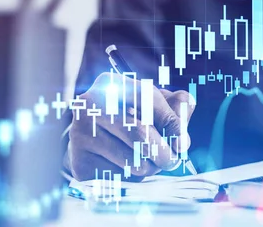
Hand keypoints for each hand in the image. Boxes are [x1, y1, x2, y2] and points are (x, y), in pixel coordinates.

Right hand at [67, 72, 194, 180]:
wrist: (92, 136)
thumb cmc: (131, 117)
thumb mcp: (154, 104)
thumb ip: (175, 109)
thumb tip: (182, 130)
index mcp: (112, 83)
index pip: (148, 100)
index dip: (171, 123)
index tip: (182, 143)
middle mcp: (91, 104)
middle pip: (139, 132)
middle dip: (163, 152)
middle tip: (172, 161)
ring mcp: (81, 132)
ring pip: (131, 159)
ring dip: (150, 167)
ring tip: (149, 162)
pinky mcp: (80, 161)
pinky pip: (118, 176)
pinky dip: (131, 178)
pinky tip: (126, 168)